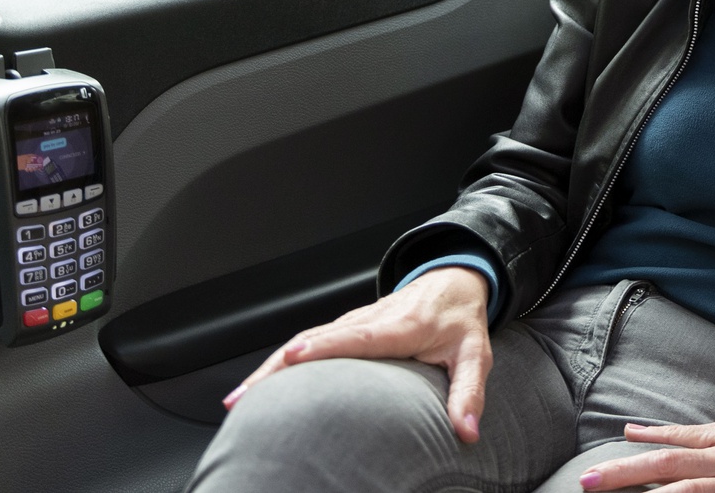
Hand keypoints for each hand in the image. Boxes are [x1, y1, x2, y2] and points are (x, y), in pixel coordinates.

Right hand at [223, 266, 492, 441]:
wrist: (453, 282)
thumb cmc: (460, 321)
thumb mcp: (476, 354)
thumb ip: (470, 391)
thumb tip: (466, 431)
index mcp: (400, 326)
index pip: (358, 336)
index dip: (324, 346)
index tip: (293, 358)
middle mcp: (369, 320)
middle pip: (315, 340)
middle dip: (277, 367)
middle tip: (243, 398)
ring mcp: (354, 321)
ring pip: (304, 340)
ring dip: (270, 367)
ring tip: (238, 399)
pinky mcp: (345, 327)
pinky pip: (308, 342)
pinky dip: (280, 362)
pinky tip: (258, 386)